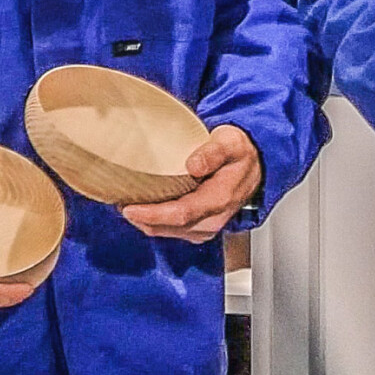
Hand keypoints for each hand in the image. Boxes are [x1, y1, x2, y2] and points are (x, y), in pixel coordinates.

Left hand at [121, 125, 262, 242]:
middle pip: (170, 227)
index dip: (152, 214)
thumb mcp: (231, 142)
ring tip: (128, 205)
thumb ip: (214, 152)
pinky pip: (172, 231)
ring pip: (168, 232)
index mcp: (220, 199)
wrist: (253, 167)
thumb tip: (194, 165)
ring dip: (147, 222)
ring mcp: (206, 227)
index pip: (181, 214)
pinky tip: (145, 210)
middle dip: (142, 219)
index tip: (128, 207)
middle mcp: (213, 219)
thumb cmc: (240, 155)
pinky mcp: (200, 228)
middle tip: (120, 203)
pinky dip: (156, 222)